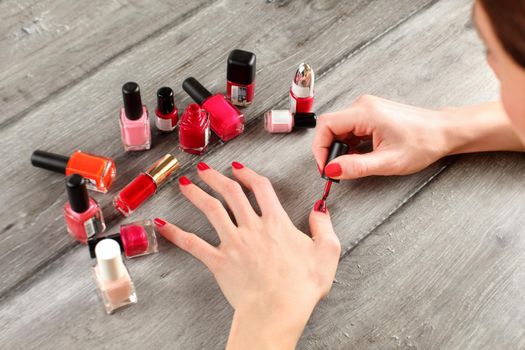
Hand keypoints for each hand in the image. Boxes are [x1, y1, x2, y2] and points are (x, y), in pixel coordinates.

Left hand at [154, 161, 340, 349]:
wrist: (277, 311)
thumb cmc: (301, 287)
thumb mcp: (327, 252)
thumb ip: (323, 226)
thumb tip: (319, 210)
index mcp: (276, 223)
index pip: (261, 189)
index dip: (249, 174)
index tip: (240, 168)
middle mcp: (252, 228)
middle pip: (231, 193)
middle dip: (217, 178)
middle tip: (206, 169)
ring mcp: (233, 243)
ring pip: (211, 211)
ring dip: (197, 194)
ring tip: (186, 184)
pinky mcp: (219, 262)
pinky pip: (193, 244)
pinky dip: (177, 233)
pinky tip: (163, 223)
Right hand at [312, 95, 449, 179]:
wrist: (444, 132)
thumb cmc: (423, 143)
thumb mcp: (388, 161)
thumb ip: (357, 166)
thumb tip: (332, 169)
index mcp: (365, 113)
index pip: (326, 125)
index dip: (320, 148)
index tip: (325, 167)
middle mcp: (363, 105)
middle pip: (330, 126)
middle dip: (329, 149)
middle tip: (337, 169)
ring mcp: (367, 108)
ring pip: (339, 127)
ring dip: (339, 147)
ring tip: (353, 163)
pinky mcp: (370, 113)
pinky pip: (349, 127)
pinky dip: (348, 143)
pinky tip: (360, 154)